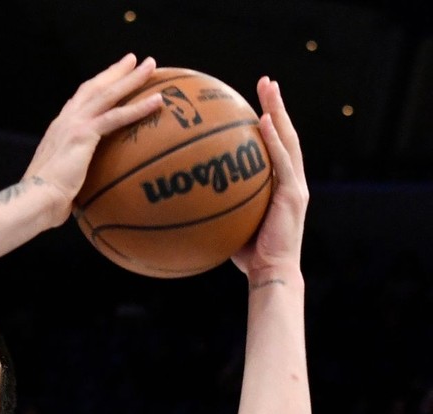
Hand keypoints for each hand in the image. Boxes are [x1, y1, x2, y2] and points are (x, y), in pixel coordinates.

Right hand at [23, 53, 163, 225]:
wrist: (35, 199)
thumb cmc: (44, 200)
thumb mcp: (61, 181)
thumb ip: (74, 176)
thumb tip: (82, 192)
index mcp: (59, 129)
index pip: (80, 100)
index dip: (96, 86)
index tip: (110, 78)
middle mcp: (65, 121)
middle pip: (94, 88)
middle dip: (114, 71)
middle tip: (134, 59)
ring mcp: (74, 125)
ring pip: (108, 94)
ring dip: (131, 79)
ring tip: (151, 66)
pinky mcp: (84, 134)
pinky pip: (117, 117)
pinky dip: (138, 107)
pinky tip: (157, 101)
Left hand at [232, 77, 308, 279]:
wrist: (270, 274)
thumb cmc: (245, 254)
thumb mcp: (225, 222)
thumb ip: (212, 203)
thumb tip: (176, 194)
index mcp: (279, 184)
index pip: (274, 145)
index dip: (267, 121)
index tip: (254, 100)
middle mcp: (291, 180)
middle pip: (285, 134)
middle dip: (277, 106)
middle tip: (266, 81)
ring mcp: (295, 185)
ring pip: (288, 140)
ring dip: (278, 111)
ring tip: (269, 88)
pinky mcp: (294, 195)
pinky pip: (283, 162)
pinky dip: (273, 140)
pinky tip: (263, 121)